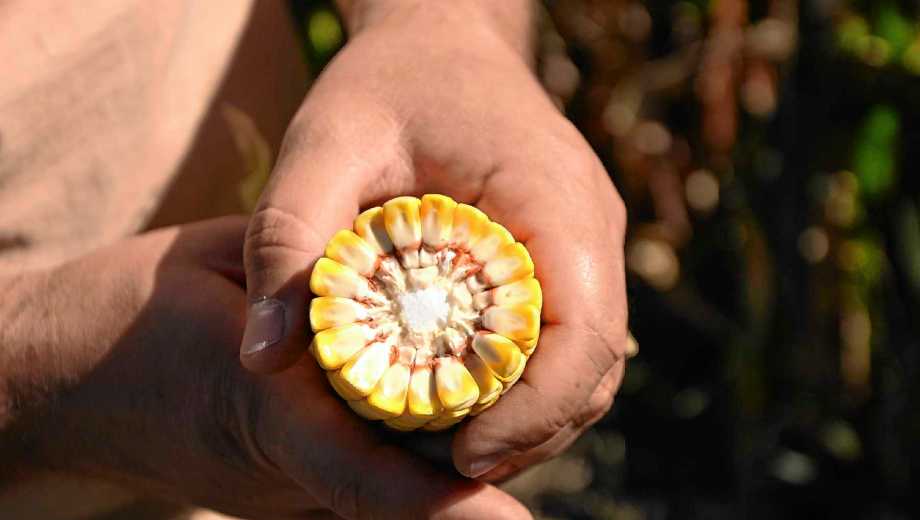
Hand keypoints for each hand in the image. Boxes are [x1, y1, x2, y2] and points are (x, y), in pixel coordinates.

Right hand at [0, 217, 527, 518]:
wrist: (74, 377)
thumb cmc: (135, 315)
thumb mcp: (213, 267)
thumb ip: (294, 275)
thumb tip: (378, 266)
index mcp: (261, 413)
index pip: (359, 473)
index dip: (437, 504)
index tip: (508, 519)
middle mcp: (285, 467)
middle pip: (398, 484)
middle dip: (474, 465)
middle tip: (555, 422)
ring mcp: (288, 482)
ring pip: (391, 477)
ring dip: (455, 451)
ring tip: (529, 405)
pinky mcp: (293, 474)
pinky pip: (372, 461)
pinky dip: (417, 435)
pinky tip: (462, 392)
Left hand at [239, 2, 628, 481]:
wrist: (441, 41)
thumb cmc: (386, 85)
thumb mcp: (322, 143)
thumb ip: (287, 238)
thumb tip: (263, 361)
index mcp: (553, 197)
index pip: (584, 333)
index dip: (533, 412)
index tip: (460, 456)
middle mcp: (589, 228)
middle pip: (591, 366)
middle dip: (526, 432)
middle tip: (440, 467)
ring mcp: (585, 244)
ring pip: (583, 365)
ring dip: (525, 418)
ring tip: (445, 447)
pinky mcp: (566, 257)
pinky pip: (561, 341)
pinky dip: (519, 386)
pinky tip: (456, 398)